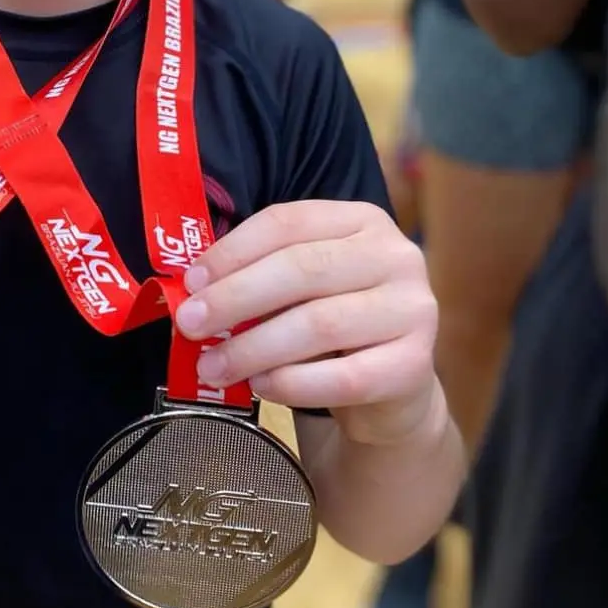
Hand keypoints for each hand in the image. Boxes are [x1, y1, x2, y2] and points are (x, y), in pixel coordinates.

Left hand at [175, 201, 438, 447]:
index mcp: (360, 220)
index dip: (233, 251)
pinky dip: (292, 383)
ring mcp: (414, 309)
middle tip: (190, 325)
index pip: (287, 222)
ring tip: (212, 366)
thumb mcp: (299, 287)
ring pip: (319, 324)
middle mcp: (396, 255)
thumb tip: (193, 290)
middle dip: (235, 298)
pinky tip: (260, 387)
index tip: (190, 282)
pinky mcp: (416, 365)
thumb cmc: (331, 325)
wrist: (393, 387)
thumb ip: (257, 276)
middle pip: (302, 269)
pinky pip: (344, 377)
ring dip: (253, 348)